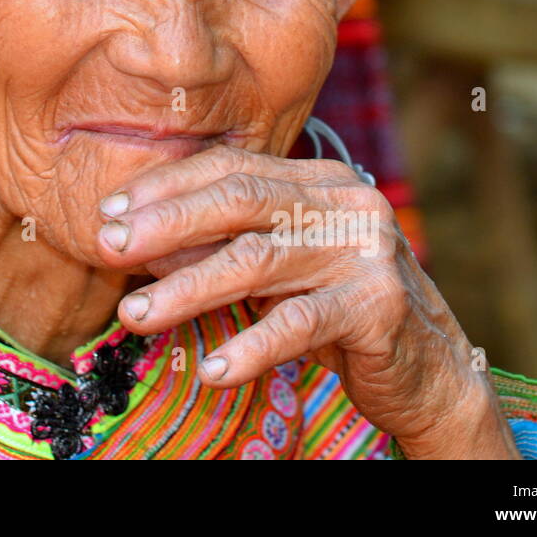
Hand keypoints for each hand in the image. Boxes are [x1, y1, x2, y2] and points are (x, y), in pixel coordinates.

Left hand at [95, 145, 520, 458]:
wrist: (428, 369)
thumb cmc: (336, 309)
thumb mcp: (280, 267)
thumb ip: (226, 243)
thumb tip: (138, 241)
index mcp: (318, 180)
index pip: (232, 167)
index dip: (167, 185)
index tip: (110, 209)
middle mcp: (345, 202)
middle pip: (240, 199)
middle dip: (165, 222)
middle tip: (107, 245)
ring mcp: (367, 250)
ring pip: (259, 261)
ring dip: (187, 289)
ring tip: (135, 314)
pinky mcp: (380, 305)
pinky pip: (300, 324)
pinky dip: (250, 347)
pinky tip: (212, 370)